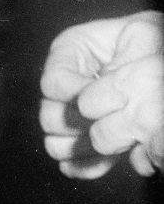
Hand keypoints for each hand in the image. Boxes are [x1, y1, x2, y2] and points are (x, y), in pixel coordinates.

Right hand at [38, 12, 163, 177]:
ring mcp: (65, 114)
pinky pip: (68, 164)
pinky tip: (111, 158)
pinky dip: (88, 165)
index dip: (76, 95)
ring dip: (84, 148)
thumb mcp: (141, 38)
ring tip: (115, 142)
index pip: (52, 83)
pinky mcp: (75, 139)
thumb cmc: (152, 43)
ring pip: (54, 143)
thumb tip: (89, 100)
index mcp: (68, 51)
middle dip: (82, 124)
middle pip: (49, 117)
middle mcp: (60, 85)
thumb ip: (116, 64)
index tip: (104, 96)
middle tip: (112, 121)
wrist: (158, 64)